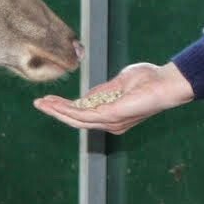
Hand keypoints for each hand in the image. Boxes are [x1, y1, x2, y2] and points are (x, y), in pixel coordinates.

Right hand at [33, 61, 193, 134]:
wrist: (165, 83)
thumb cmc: (148, 80)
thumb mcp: (118, 84)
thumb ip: (101, 91)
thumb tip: (84, 97)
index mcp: (112, 115)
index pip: (83, 115)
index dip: (64, 108)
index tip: (48, 100)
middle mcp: (110, 123)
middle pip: (76, 120)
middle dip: (56, 111)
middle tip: (38, 103)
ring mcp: (110, 121)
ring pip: (77, 119)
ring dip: (57, 111)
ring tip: (42, 103)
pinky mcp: (111, 116)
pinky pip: (84, 115)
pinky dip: (68, 110)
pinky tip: (56, 104)